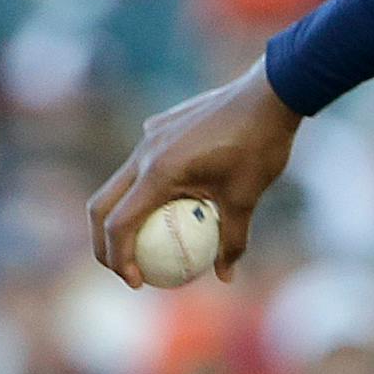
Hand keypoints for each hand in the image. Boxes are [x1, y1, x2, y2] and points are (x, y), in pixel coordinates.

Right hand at [87, 58, 302, 287]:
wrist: (271, 92)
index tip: (136, 282)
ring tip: (145, 241)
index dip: (118, 259)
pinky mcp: (161, 124)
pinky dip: (144, 188)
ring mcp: (151, 134)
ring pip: (120, 182)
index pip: (119, 225)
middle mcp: (145, 151)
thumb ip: (233, 240)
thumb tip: (225, 276)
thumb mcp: (248, 197)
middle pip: (102, 205)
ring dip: (122, 213)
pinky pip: (142, 161)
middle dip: (103, 243)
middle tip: (125, 268)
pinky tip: (174, 201)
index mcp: (159, 171)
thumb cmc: (260, 145)